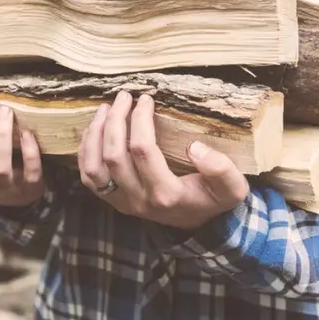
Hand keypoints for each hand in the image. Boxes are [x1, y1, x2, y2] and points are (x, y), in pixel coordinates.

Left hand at [78, 91, 249, 229]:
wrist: (198, 222)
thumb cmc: (214, 199)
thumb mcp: (232, 187)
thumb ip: (221, 169)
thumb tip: (195, 147)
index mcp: (166, 194)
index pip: (143, 150)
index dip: (140, 120)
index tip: (146, 99)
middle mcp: (139, 200)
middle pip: (114, 156)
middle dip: (116, 121)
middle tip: (124, 96)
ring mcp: (122, 202)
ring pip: (94, 168)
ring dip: (95, 135)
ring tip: (105, 109)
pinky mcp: (112, 200)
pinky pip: (88, 177)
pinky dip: (87, 151)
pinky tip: (95, 129)